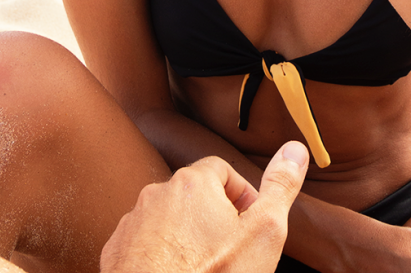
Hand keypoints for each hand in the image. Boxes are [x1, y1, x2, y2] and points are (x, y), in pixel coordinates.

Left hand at [101, 142, 307, 272]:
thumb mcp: (263, 234)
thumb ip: (280, 188)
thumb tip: (294, 149)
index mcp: (191, 182)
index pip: (222, 169)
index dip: (242, 195)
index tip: (250, 224)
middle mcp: (156, 194)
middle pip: (193, 195)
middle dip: (213, 218)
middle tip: (230, 251)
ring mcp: (132, 224)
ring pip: (167, 220)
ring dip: (185, 236)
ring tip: (203, 266)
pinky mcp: (115, 253)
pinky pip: (143, 244)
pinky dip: (160, 255)